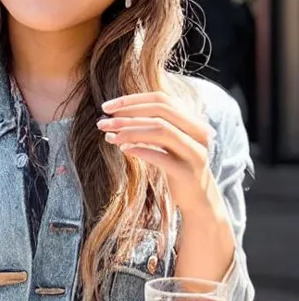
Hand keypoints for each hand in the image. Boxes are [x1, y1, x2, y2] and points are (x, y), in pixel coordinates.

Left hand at [96, 91, 215, 213]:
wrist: (198, 201)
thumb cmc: (176, 168)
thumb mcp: (165, 144)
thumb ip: (149, 128)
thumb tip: (113, 118)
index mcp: (191, 121)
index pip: (161, 99)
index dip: (132, 100)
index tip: (107, 107)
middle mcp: (197, 132)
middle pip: (161, 112)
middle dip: (128, 115)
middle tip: (103, 123)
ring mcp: (194, 152)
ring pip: (162, 131)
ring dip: (131, 131)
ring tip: (110, 136)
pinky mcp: (187, 172)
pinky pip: (162, 157)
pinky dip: (141, 150)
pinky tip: (124, 150)